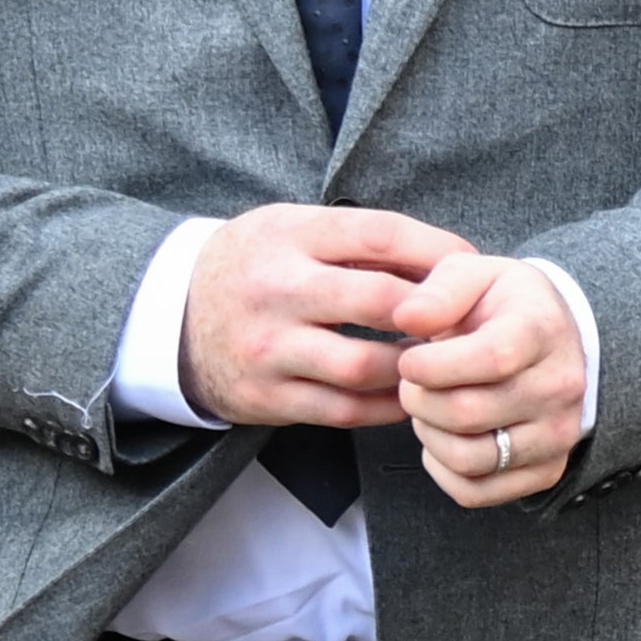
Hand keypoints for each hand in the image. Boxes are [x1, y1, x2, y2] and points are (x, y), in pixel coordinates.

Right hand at [176, 203, 471, 429]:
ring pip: (365, 366)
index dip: (435, 250)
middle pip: (379, 301)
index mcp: (289, 235)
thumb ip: (358, 241)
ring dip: (413, 368)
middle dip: (432, 314)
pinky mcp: (265, 397)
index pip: (380, 235)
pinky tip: (406, 394)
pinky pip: (344, 410)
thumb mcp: (292, 230)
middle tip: (463, 322)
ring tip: (438, 362)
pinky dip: (385, 406)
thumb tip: (447, 258)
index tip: (469, 263)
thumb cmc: (254, 266)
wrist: (170, 317)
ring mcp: (269, 348)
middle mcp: (276, 290)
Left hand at [392, 251, 587, 505]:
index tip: (409, 360)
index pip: (491, 359)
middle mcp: (560, 387)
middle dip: (419, 399)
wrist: (557, 340)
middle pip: (468, 413)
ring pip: (470, 458)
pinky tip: (444, 438)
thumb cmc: (507, 308)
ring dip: (429, 435)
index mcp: (541, 331)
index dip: (433, 366)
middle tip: (412, 383)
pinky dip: (444, 470)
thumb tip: (406, 317)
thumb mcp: (476, 274)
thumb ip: (440, 289)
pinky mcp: (545, 471)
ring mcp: (557, 435)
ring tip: (429, 409)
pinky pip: (476, 492)